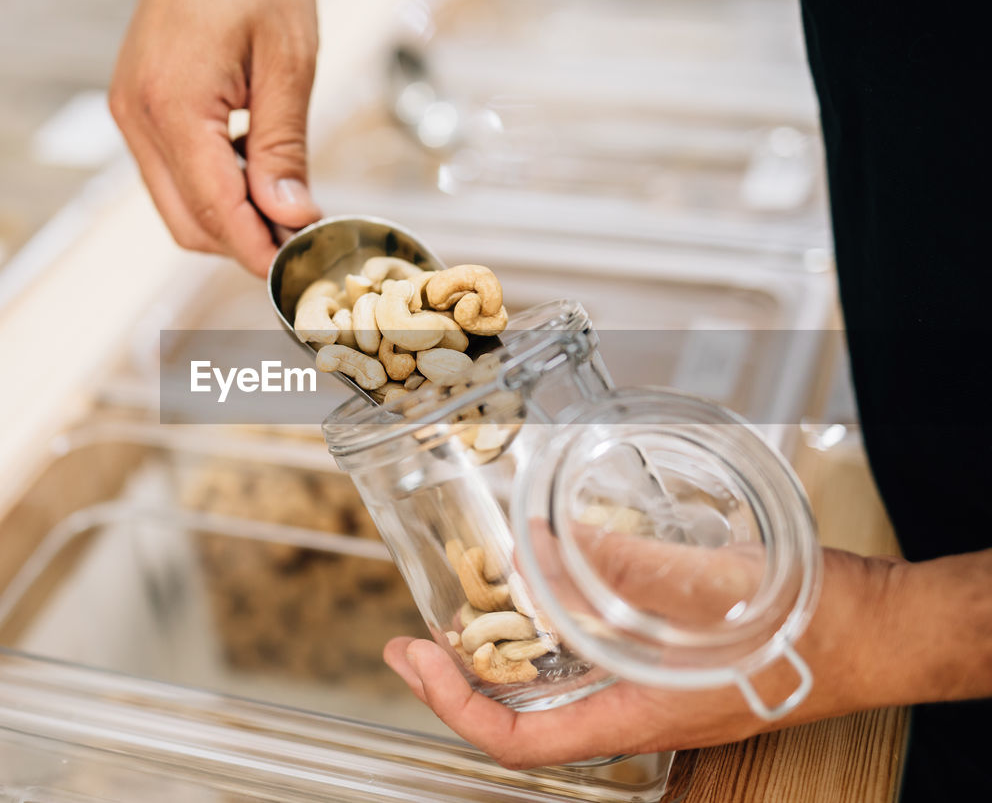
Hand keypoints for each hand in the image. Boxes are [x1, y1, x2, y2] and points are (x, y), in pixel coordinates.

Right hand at [110, 0, 322, 275]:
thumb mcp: (288, 60)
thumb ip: (284, 146)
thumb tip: (289, 216)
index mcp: (172, 106)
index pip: (216, 210)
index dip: (258, 250)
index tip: (296, 270)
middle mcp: (138, 117)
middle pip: (188, 223)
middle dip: (244, 243)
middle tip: (300, 239)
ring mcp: (131, 114)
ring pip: (176, 206)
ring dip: (229, 218)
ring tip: (284, 201)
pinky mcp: (137, 108)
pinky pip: (170, 175)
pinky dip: (212, 189)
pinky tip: (253, 170)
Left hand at [385, 534, 913, 768]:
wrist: (881, 627)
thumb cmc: (812, 626)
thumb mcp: (708, 591)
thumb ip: (618, 571)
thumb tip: (532, 552)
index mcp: (637, 717)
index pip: (519, 744)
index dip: (454, 708)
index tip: (414, 660)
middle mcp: (636, 713)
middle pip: (525, 719)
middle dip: (462, 680)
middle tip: (419, 634)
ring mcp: (653, 692)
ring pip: (557, 689)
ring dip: (505, 654)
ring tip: (466, 609)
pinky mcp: (670, 664)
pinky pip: (594, 660)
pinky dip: (556, 629)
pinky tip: (547, 587)